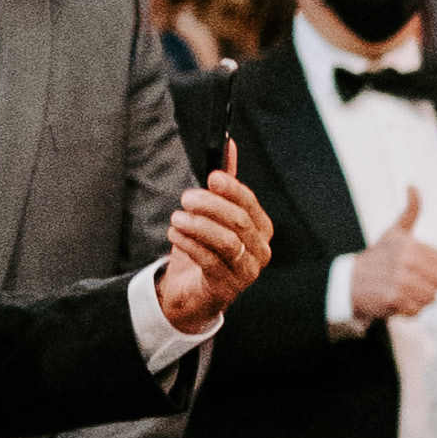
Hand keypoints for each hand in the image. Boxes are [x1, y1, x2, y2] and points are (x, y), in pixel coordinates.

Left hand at [158, 144, 273, 336]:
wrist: (194, 291)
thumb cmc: (207, 250)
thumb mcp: (214, 214)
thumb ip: (224, 184)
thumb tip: (228, 146)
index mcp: (261, 229)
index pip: (250, 204)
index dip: (232, 189)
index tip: (211, 178)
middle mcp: (259, 250)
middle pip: (238, 221)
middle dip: (210, 206)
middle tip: (186, 198)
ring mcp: (246, 272)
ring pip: (226, 241)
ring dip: (198, 226)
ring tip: (177, 218)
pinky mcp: (227, 287)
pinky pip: (209, 261)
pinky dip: (189, 244)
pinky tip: (175, 234)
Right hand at [346, 181, 436, 326]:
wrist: (348, 283)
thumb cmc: (376, 258)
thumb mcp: (393, 232)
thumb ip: (410, 211)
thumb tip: (412, 186)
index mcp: (409, 245)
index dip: (431, 268)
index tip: (414, 268)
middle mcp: (405, 262)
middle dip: (426, 285)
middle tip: (408, 283)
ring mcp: (400, 282)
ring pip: (430, 298)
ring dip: (418, 299)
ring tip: (402, 292)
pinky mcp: (393, 300)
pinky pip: (417, 311)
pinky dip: (408, 310)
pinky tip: (396, 302)